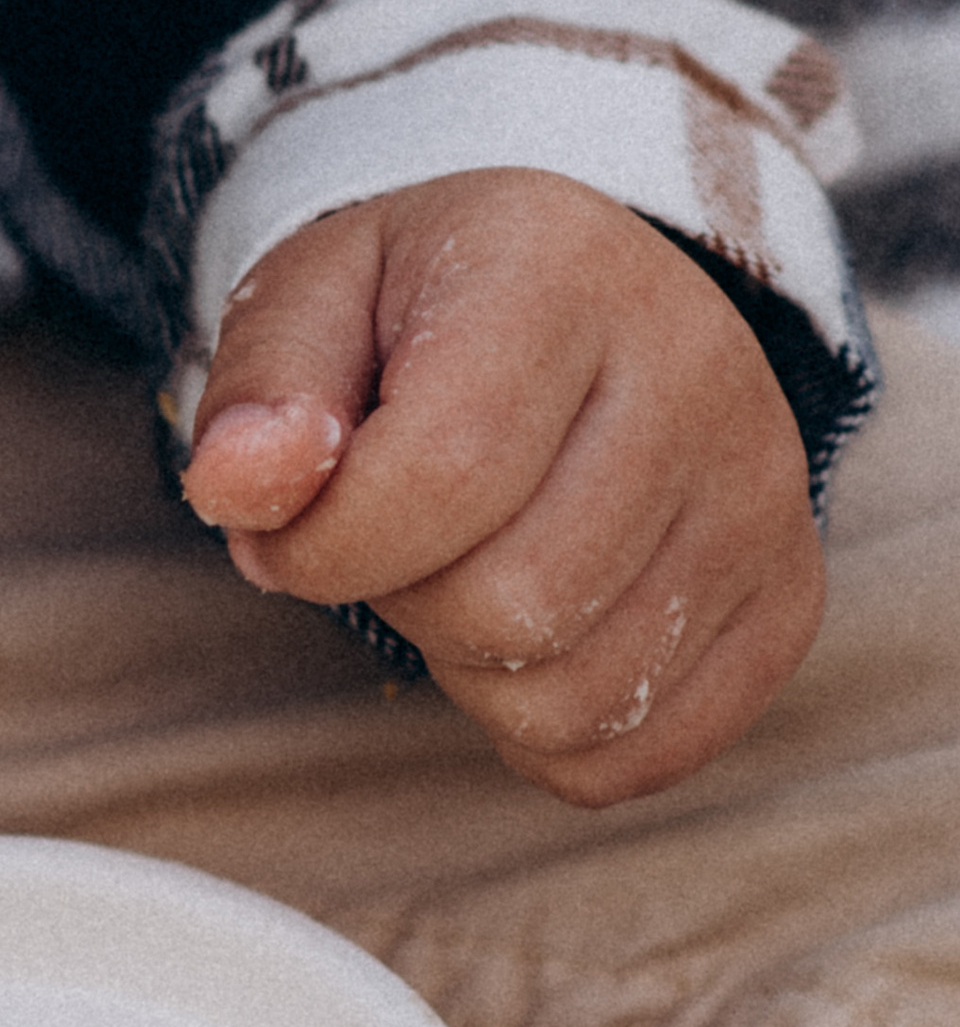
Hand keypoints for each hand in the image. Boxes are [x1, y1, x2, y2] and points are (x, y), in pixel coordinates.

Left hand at [179, 169, 824, 805]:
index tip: (293, 525)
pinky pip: (644, 754)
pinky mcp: (787, 596)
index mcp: (562, 272)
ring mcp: (763, 495)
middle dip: (408, 602)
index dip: (328, 546)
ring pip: (577, 699)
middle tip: (402, 539)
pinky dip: (551, 732)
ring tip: (469, 572)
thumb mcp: (312, 306)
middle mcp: (697, 375)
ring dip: (476, 673)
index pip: (442, 476)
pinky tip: (531, 636)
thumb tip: (238, 484)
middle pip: (513, 606)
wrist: (578, 305)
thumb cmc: (422, 316)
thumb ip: (261, 394)